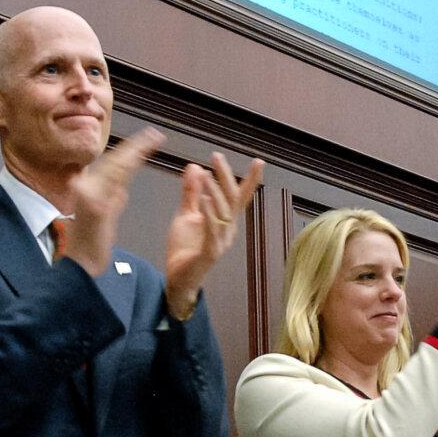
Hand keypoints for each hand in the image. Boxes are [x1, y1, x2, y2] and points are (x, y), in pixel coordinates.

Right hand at [63, 127, 164, 276]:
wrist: (81, 264)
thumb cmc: (92, 242)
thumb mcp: (104, 215)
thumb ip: (113, 198)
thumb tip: (122, 187)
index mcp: (89, 188)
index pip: (111, 164)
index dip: (129, 150)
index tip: (146, 140)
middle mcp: (85, 187)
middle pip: (114, 160)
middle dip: (135, 146)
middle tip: (154, 134)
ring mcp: (89, 195)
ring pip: (115, 166)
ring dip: (135, 151)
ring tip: (152, 140)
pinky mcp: (95, 206)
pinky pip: (114, 182)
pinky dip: (127, 168)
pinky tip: (139, 158)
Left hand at [165, 153, 264, 317]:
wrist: (179, 280)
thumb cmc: (186, 249)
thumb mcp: (186, 214)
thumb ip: (191, 193)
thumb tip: (194, 166)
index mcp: (225, 220)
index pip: (239, 196)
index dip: (250, 180)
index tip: (258, 161)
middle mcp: (228, 230)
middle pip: (231, 200)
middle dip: (225, 177)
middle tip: (217, 156)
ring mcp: (221, 241)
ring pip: (222, 213)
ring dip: (214, 192)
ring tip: (206, 174)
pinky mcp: (209, 252)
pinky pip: (212, 231)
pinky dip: (210, 215)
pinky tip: (205, 200)